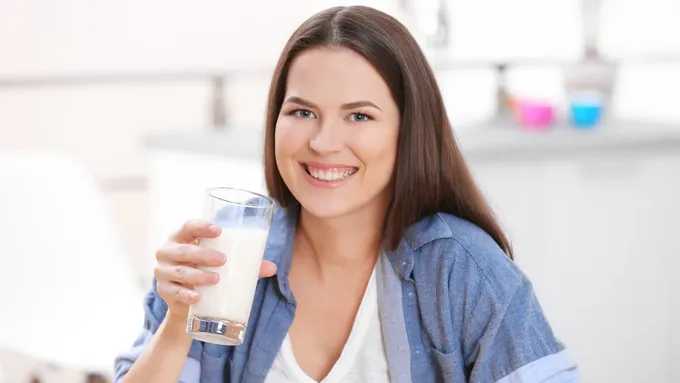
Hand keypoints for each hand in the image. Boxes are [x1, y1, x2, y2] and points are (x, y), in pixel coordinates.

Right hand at [154, 219, 276, 321]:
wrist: (187, 301)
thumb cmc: (206, 271)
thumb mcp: (223, 265)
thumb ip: (245, 264)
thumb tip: (272, 268)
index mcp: (182, 238)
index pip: (188, 226)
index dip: (201, 226)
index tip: (219, 231)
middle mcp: (168, 251)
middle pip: (183, 250)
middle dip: (203, 254)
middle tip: (222, 260)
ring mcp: (163, 271)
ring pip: (179, 271)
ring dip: (197, 275)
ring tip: (215, 279)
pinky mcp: (164, 291)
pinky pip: (173, 292)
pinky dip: (185, 295)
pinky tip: (197, 297)